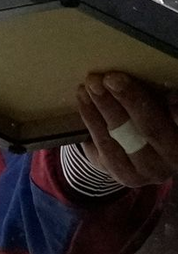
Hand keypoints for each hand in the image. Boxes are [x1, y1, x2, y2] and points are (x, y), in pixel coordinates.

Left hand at [77, 72, 177, 186]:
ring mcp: (146, 171)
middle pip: (151, 130)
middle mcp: (171, 159)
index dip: (176, 111)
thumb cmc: (148, 119)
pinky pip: (103, 145)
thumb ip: (159, 101)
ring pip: (122, 138)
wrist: (129, 151)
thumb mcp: (158, 109)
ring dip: (103, 107)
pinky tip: (84, 99)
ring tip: (90, 85)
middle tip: (110, 79)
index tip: (166, 95)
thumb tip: (165, 92)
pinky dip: (91, 119)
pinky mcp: (122, 174)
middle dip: (130, 101)